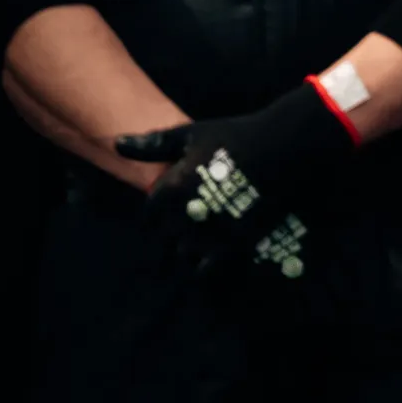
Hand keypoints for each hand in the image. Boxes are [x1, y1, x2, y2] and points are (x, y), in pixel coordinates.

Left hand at [116, 82, 356, 281]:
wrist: (284, 147)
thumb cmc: (236, 137)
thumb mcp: (193, 133)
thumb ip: (154, 144)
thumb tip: (117, 144)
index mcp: (175, 184)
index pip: (149, 213)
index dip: (154, 213)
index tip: (163, 210)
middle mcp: (189, 212)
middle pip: (166, 235)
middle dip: (172, 230)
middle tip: (186, 220)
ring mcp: (213, 231)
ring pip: (185, 254)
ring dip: (188, 247)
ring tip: (200, 235)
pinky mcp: (236, 245)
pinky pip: (209, 268)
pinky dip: (207, 263)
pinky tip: (216, 248)